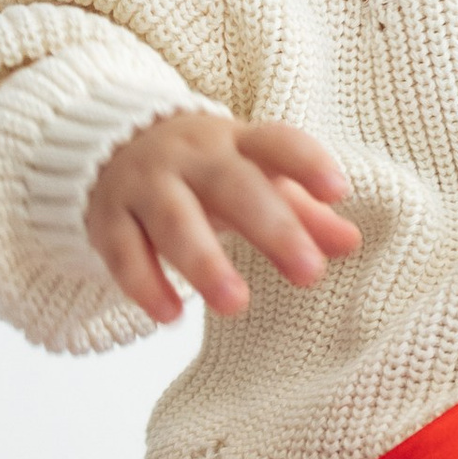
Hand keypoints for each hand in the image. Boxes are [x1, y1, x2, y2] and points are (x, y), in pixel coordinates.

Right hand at [85, 112, 361, 323]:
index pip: (275, 142)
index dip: (306, 162)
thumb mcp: (252, 178)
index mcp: (234, 143)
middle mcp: (189, 157)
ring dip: (204, 261)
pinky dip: (145, 284)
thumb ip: (302, 210)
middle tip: (309, 272)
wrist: (108, 143)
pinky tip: (170, 316)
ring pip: (173, 219)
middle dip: (271, 227)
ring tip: (235, 304)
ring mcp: (144, 184)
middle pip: (231, 185)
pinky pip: (123, 251)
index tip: (338, 190)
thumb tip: (350, 242)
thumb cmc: (202, 171)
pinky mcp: (107, 217)